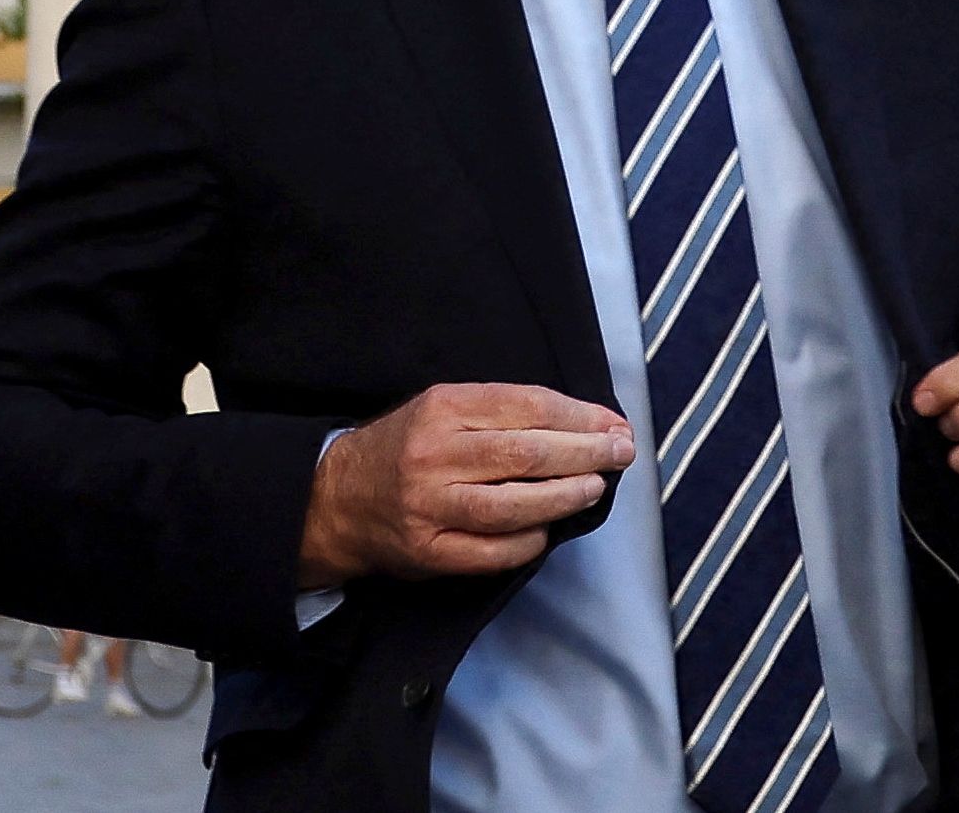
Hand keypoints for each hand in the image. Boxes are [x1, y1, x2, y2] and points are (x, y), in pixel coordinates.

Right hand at [298, 382, 635, 582]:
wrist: (337, 498)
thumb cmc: (407, 447)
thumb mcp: (444, 408)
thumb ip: (504, 413)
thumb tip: (588, 422)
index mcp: (443, 408)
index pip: (526, 407)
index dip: (579, 416)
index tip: (613, 423)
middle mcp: (435, 455)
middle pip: (525, 454)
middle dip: (584, 453)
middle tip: (620, 454)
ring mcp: (430, 507)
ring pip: (511, 505)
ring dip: (563, 498)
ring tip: (594, 489)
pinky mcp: (428, 551)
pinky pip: (491, 551)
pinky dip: (528, 542)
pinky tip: (548, 531)